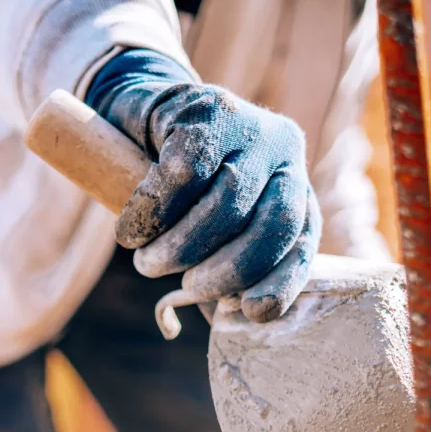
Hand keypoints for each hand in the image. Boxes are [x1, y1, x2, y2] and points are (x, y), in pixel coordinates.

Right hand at [87, 50, 321, 321]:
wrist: (146, 114)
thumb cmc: (182, 193)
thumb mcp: (214, 230)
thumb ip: (226, 269)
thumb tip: (231, 320)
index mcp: (294, 187)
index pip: (300, 241)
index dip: (280, 283)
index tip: (251, 312)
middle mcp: (284, 151)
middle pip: (269, 225)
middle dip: (225, 271)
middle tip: (185, 288)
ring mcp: (248, 125)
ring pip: (225, 204)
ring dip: (179, 248)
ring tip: (148, 263)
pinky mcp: (204, 110)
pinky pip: (181, 176)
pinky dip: (150, 214)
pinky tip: (130, 233)